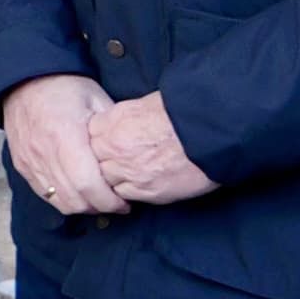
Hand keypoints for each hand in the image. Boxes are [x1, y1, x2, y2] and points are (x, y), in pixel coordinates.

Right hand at [0, 73, 127, 215]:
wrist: (24, 80)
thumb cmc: (63, 87)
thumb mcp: (97, 100)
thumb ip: (113, 131)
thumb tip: (133, 155)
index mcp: (65, 136)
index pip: (88, 184)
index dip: (109, 201)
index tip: (125, 203)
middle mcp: (44, 152)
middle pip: (74, 199)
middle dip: (99, 207)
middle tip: (116, 203)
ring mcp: (30, 160)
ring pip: (59, 201)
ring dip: (82, 206)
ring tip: (98, 198)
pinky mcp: (22, 165)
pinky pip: (44, 193)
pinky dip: (63, 198)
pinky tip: (77, 191)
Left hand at [86, 91, 218, 205]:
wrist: (210, 134)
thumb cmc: (183, 114)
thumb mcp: (144, 104)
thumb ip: (121, 117)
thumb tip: (113, 123)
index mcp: (113, 123)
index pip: (89, 135)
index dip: (98, 140)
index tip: (106, 142)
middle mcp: (115, 148)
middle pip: (95, 159)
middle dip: (104, 159)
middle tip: (118, 159)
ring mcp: (129, 172)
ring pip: (107, 180)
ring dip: (115, 177)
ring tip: (131, 171)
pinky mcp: (147, 191)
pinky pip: (124, 194)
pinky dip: (128, 191)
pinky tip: (141, 182)